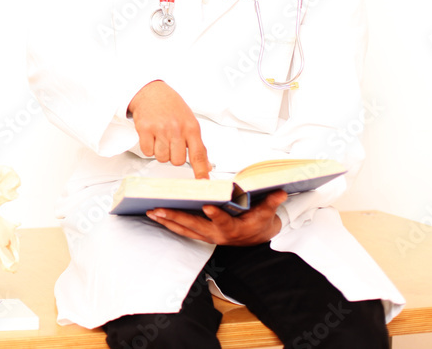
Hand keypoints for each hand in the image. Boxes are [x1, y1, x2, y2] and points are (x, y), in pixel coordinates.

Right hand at [128, 81, 210, 178]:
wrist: (151, 91)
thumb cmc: (171, 106)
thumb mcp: (189, 122)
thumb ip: (197, 145)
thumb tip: (205, 166)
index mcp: (191, 127)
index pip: (198, 154)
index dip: (200, 171)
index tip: (203, 182)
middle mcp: (177, 129)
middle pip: (178, 161)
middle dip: (174, 156)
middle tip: (171, 143)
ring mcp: (160, 129)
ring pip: (162, 158)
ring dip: (161, 152)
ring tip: (161, 137)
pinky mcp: (145, 129)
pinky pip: (148, 152)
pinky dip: (149, 148)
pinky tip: (152, 136)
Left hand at [145, 190, 287, 245]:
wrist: (256, 238)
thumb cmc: (259, 222)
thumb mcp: (267, 213)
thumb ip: (272, 202)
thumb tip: (280, 192)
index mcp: (233, 228)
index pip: (224, 222)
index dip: (216, 216)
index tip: (206, 207)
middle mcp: (217, 234)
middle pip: (194, 227)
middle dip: (175, 218)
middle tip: (158, 210)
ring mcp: (207, 236)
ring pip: (185, 230)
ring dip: (167, 222)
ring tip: (151, 212)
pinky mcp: (201, 234)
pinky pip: (182, 231)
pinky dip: (169, 224)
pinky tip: (157, 216)